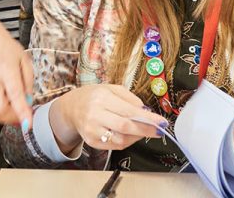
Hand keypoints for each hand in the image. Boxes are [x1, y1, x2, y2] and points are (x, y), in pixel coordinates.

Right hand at [0, 0, 32, 126]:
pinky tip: (5, 102)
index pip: (14, 94)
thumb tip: (28, 104)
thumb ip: (28, 83)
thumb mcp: (25, 61)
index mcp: (6, 69)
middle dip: (13, 118)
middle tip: (24, 114)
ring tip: (14, 106)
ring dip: (6, 117)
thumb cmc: (8, 51)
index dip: (21, 111)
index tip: (28, 124)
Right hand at [50, 84, 165, 153]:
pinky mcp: (91, 142)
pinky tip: (130, 134)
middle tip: (158, 130)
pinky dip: (127, 141)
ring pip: (121, 140)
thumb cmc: (94, 96)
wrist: (72, 108)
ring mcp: (92, 130)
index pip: (129, 111)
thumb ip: (130, 98)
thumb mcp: (112, 89)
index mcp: (102, 98)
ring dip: (137, 137)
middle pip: (126, 127)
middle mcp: (95, 115)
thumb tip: (146, 111)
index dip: (148, 118)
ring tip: (142, 130)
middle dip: (146, 130)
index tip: (161, 122)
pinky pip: (115, 146)